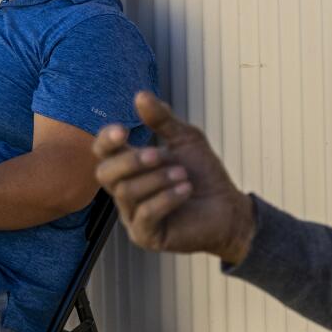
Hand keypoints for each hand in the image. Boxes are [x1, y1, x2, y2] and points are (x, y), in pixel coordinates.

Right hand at [94, 92, 255, 264]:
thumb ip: (162, 119)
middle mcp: (125, 191)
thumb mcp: (186, 139)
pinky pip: (145, 214)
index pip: (102, 152)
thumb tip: (140, 95)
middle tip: (159, 155)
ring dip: (158, 180)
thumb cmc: (204, 174)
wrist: (228, 209)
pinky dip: (167, 198)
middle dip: (131, 161)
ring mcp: (132, 216)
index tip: (123, 130)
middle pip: (103, 173)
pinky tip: (185, 190)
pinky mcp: (145, 236)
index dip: (106, 141)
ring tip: (183, 176)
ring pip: (126, 192)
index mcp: (129, 167)